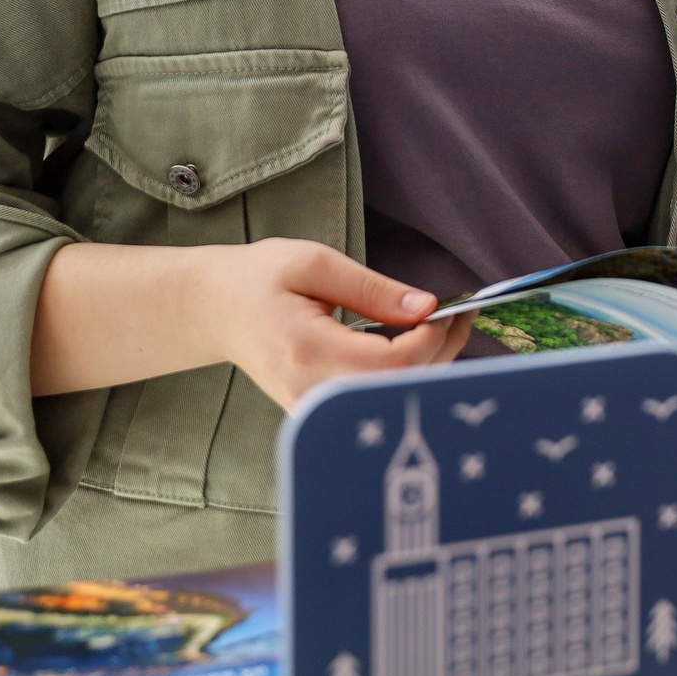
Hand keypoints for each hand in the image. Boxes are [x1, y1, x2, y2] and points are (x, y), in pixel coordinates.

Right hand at [196, 239, 470, 409]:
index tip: (448, 309)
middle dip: (440, 351)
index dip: (430, 340)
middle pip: (397, 387)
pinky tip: (415, 345)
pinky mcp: (319, 412)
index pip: (390, 364)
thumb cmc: (259, 279)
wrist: (216, 310)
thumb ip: (373, 289)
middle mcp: (309, 391)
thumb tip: (426, 307)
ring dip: (428, 364)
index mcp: (307, 350)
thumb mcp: (315, 263)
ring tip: (443, 324)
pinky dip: (406, 374)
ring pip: (390, 398)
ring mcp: (312, 408)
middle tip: (460, 313)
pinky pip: (374, 400)